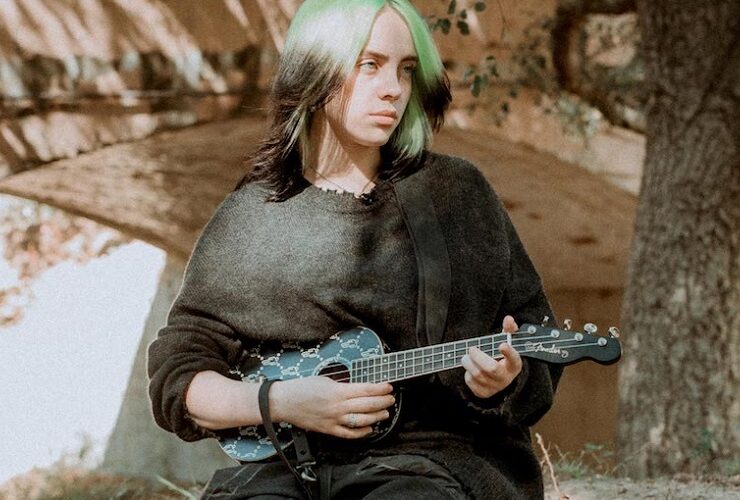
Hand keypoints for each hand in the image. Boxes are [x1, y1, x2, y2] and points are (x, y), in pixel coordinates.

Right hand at [270, 376, 393, 438]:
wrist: (284, 402)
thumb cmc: (302, 388)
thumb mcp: (325, 380)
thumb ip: (342, 385)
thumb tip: (358, 389)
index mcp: (337, 391)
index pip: (365, 390)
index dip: (380, 389)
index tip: (388, 386)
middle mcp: (337, 407)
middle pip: (367, 405)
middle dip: (382, 402)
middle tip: (391, 399)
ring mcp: (333, 420)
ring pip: (361, 421)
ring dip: (376, 417)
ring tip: (384, 413)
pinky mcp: (328, 430)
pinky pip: (348, 434)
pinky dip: (361, 433)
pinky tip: (369, 429)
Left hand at [461, 315, 522, 397]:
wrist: (498, 379)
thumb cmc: (501, 357)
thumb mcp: (507, 343)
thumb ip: (509, 330)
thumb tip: (508, 318)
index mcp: (514, 365)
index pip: (514, 359)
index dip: (509, 353)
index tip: (502, 344)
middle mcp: (506, 378)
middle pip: (492, 369)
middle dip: (478, 357)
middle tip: (471, 349)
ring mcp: (494, 387)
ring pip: (478, 375)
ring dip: (469, 363)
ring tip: (466, 357)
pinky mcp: (483, 393)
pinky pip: (471, 382)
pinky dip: (467, 373)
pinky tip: (470, 368)